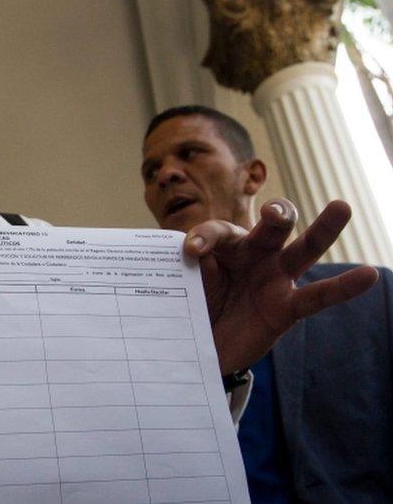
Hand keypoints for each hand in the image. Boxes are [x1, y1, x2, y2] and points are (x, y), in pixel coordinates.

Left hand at [184, 199, 377, 374]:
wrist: (201, 346)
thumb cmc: (194, 305)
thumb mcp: (184, 285)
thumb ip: (186, 268)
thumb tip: (185, 252)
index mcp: (226, 245)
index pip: (219, 232)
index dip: (206, 237)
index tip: (191, 250)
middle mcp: (255, 255)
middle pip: (272, 226)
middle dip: (275, 215)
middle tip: (271, 213)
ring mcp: (275, 279)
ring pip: (304, 249)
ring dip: (322, 229)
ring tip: (341, 207)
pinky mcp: (287, 307)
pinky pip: (318, 296)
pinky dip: (344, 287)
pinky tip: (369, 275)